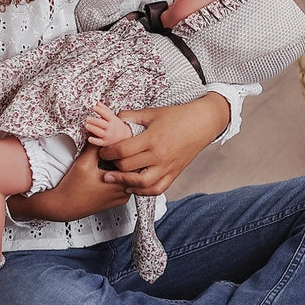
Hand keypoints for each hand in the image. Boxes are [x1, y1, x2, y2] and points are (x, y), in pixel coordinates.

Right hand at [7, 146, 131, 221]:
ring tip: (114, 159)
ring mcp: (121, 198)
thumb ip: (95, 147)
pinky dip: (120, 176)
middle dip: (127, 159)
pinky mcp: (117, 200)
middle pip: (135, 171)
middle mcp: (124, 194)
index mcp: (120, 184)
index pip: (136, 164)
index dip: (129, 152)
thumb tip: (100, 134)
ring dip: (124, 168)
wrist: (64, 206)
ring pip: (131, 178)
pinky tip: (110, 170)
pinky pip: (124, 185)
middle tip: (119, 149)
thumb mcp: (84, 163)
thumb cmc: (73, 188)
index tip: (122, 145)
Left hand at [84, 102, 132, 145]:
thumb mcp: (112, 116)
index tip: (93, 107)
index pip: (106, 114)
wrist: (124, 136)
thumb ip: (104, 109)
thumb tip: (97, 103)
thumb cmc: (115, 125)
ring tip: (86, 125)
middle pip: (102, 124)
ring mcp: (108, 136)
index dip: (100, 110)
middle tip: (87, 118)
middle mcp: (110, 128)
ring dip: (93, 129)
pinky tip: (89, 138)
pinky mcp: (105, 143)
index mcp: (112, 120)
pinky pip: (99, 142)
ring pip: (100, 132)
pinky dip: (94, 141)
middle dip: (94, 121)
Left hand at [97, 93, 229, 196]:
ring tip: (114, 179)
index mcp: (152, 139)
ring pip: (142, 184)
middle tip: (105, 164)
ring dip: (125, 182)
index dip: (108, 152)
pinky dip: (143, 191)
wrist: (201, 123)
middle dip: (113, 166)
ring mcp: (168, 167)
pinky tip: (132, 187)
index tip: (103, 152)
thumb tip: (113, 120)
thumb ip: (130, 116)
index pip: (122, 151)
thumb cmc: (176, 116)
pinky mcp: (174, 174)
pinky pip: (157, 189)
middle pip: (128, 168)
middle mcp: (159, 156)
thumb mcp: (151, 113)